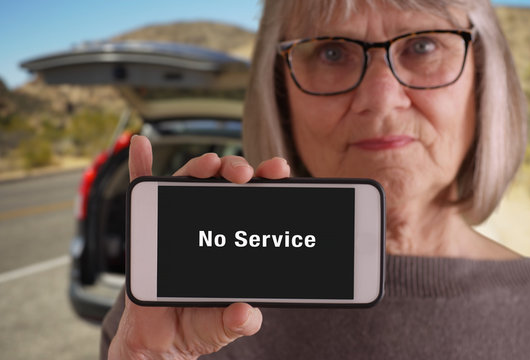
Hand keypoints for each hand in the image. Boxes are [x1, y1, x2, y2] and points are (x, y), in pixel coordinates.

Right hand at [110, 135, 288, 358]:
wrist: (163, 339)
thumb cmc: (200, 322)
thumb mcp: (227, 324)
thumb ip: (241, 320)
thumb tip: (244, 314)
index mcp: (236, 236)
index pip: (256, 200)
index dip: (268, 181)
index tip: (279, 170)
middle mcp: (210, 221)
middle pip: (226, 183)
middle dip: (238, 168)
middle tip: (246, 174)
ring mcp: (179, 220)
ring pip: (191, 181)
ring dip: (201, 165)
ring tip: (210, 164)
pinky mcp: (149, 227)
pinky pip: (144, 190)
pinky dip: (141, 165)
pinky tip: (141, 145)